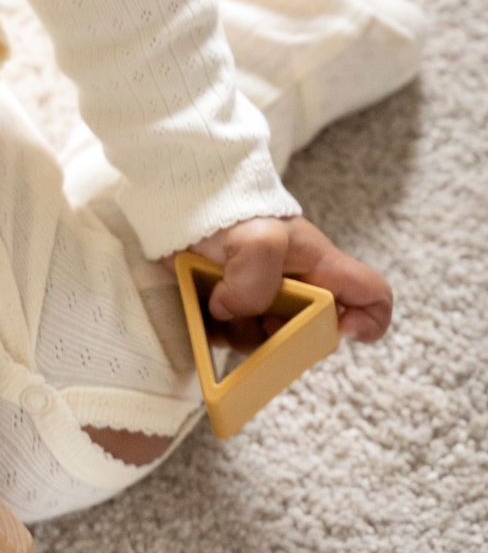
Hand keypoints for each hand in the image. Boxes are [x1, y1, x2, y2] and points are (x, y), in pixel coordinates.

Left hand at [161, 215, 392, 344]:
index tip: (339, 330)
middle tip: (262, 323)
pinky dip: (220, 337)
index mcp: (321, 267)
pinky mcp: (233, 311)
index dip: (369, 321)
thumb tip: (234, 311)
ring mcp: (264, 303)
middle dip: (286, 340)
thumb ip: (258, 277)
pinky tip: (206, 318)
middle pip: (314, 336)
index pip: (372, 295)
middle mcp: (299, 289)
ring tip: (224, 313)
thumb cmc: (228, 210)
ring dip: (245, 338)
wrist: (180, 206)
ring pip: (270, 345)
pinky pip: (235, 341)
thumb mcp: (257, 235)